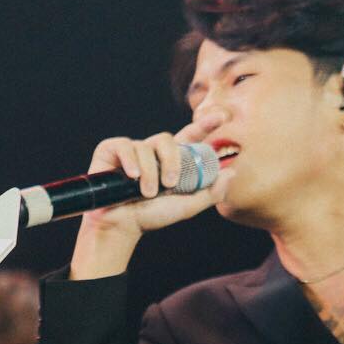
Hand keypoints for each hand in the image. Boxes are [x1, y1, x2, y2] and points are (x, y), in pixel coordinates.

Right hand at [71, 124, 225, 278]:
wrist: (121, 225)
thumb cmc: (151, 216)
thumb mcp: (186, 206)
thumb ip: (210, 192)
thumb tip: (232, 173)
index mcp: (170, 161)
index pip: (189, 137)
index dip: (204, 125)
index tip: (222, 117)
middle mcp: (151, 152)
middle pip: (166, 139)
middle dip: (171, 161)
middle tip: (170, 184)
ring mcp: (131, 150)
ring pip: (146, 146)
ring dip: (149, 173)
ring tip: (146, 193)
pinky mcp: (111, 150)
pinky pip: (125, 146)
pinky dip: (130, 162)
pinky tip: (130, 177)